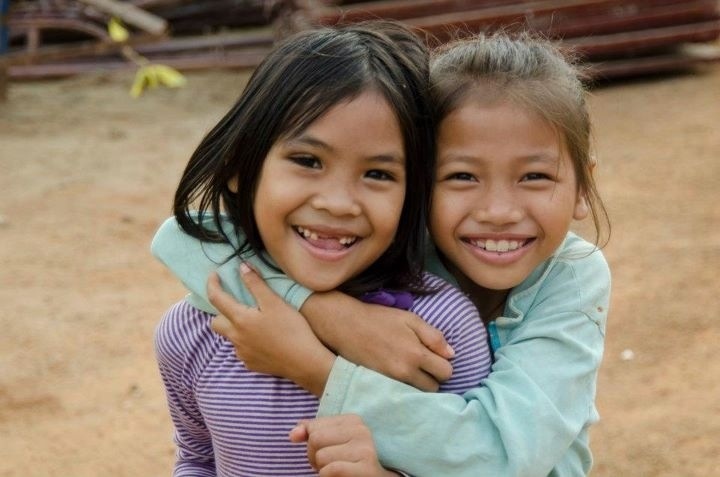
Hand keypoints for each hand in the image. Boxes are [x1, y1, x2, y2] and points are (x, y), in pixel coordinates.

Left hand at [208, 263, 334, 395]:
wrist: (304, 362)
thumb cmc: (291, 329)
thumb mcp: (274, 302)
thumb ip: (256, 284)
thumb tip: (241, 267)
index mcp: (239, 319)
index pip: (216, 298)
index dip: (212, 284)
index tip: (214, 275)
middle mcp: (235, 338)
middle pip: (216, 323)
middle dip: (220, 312)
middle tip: (235, 303)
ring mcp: (242, 353)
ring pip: (230, 337)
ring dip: (235, 327)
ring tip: (254, 321)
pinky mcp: (250, 364)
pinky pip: (241, 350)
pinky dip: (247, 342)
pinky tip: (263, 339)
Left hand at [289, 415, 398, 476]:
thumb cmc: (349, 462)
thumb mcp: (331, 443)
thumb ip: (311, 433)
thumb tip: (293, 435)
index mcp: (353, 420)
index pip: (313, 427)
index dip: (313, 445)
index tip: (330, 452)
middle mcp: (362, 430)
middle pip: (315, 439)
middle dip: (315, 457)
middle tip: (332, 465)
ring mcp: (365, 448)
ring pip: (321, 457)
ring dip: (323, 470)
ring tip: (338, 472)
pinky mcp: (366, 467)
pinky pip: (330, 470)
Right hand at [302, 292, 453, 390]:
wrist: (344, 325)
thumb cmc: (378, 319)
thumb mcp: (410, 319)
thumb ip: (434, 336)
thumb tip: (451, 355)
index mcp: (416, 354)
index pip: (446, 372)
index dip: (443, 364)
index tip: (434, 357)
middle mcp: (405, 372)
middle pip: (433, 388)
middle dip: (432, 377)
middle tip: (422, 364)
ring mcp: (391, 382)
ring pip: (417, 394)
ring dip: (418, 385)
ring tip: (409, 369)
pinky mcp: (379, 387)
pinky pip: (401, 395)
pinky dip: (403, 388)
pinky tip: (397, 375)